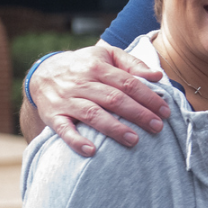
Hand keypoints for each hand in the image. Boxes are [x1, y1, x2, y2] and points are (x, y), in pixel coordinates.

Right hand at [29, 45, 169, 155]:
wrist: (42, 72)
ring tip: (134, 140)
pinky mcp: (53, 115)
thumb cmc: (84, 65)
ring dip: (114, 128)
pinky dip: (76, 140)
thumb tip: (157, 76)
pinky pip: (63, 129)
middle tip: (157, 127)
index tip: (165, 111)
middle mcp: (82, 83)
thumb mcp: (107, 55)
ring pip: (92, 114)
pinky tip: (92, 151)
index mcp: (98, 67)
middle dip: (138, 114)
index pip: (128, 83)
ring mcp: (66, 100)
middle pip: (114, 99)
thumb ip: (132, 64)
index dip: (148, 97)